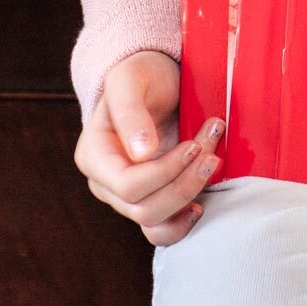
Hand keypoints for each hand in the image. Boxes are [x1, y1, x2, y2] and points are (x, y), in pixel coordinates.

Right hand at [72, 50, 225, 245]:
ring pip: (154, 223)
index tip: (193, 145)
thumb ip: (130, 112)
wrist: (157, 78)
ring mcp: (128, 196)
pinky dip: (182, 225)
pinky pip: (161, 231)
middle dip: (184, 182)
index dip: (164, 172)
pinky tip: (200, 206)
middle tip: (211, 150)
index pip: (127, 184)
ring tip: (211, 166)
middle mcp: (106, 183)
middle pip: (143, 208)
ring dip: (188, 197)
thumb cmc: (141, 75)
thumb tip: (140, 154)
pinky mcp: (151, 199)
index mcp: (94, 155)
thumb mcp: (130, 80)